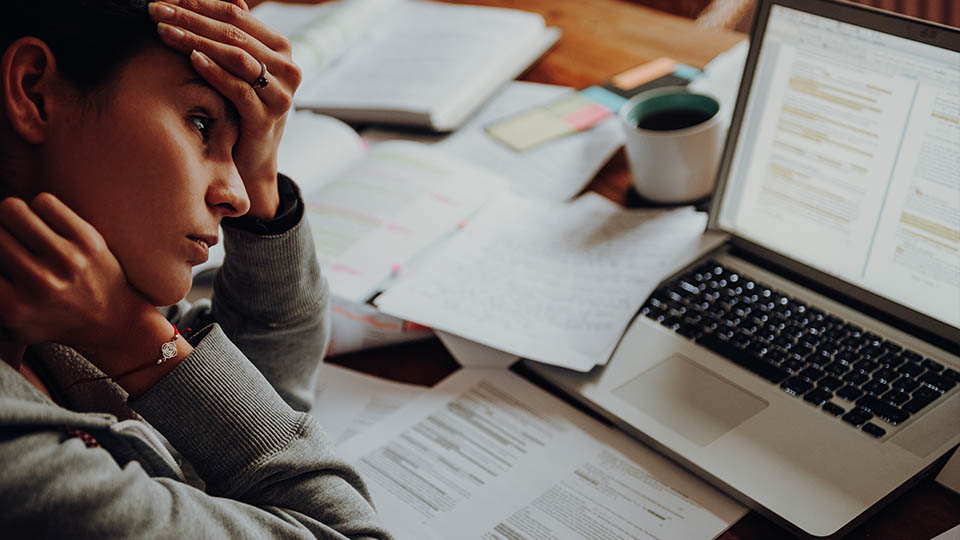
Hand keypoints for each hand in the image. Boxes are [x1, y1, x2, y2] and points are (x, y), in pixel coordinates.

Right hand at [0, 194, 155, 352]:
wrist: (113, 321)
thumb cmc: (53, 320)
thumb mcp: (11, 324)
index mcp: (12, 307)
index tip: (0, 255)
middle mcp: (39, 283)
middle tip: (7, 240)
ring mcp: (66, 259)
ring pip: (11, 208)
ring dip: (10, 216)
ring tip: (18, 229)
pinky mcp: (89, 239)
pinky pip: (44, 201)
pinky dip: (39, 209)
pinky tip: (45, 225)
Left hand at [150, 0, 302, 218]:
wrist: (252, 158)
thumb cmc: (242, 107)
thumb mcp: (240, 68)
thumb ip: (237, 34)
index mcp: (281, 48)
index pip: (237, 15)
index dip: (200, 4)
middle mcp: (288, 68)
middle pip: (234, 34)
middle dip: (191, 19)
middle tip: (156, 10)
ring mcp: (280, 94)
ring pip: (236, 57)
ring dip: (196, 41)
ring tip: (164, 32)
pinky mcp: (267, 118)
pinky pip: (238, 88)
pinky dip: (214, 71)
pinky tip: (192, 59)